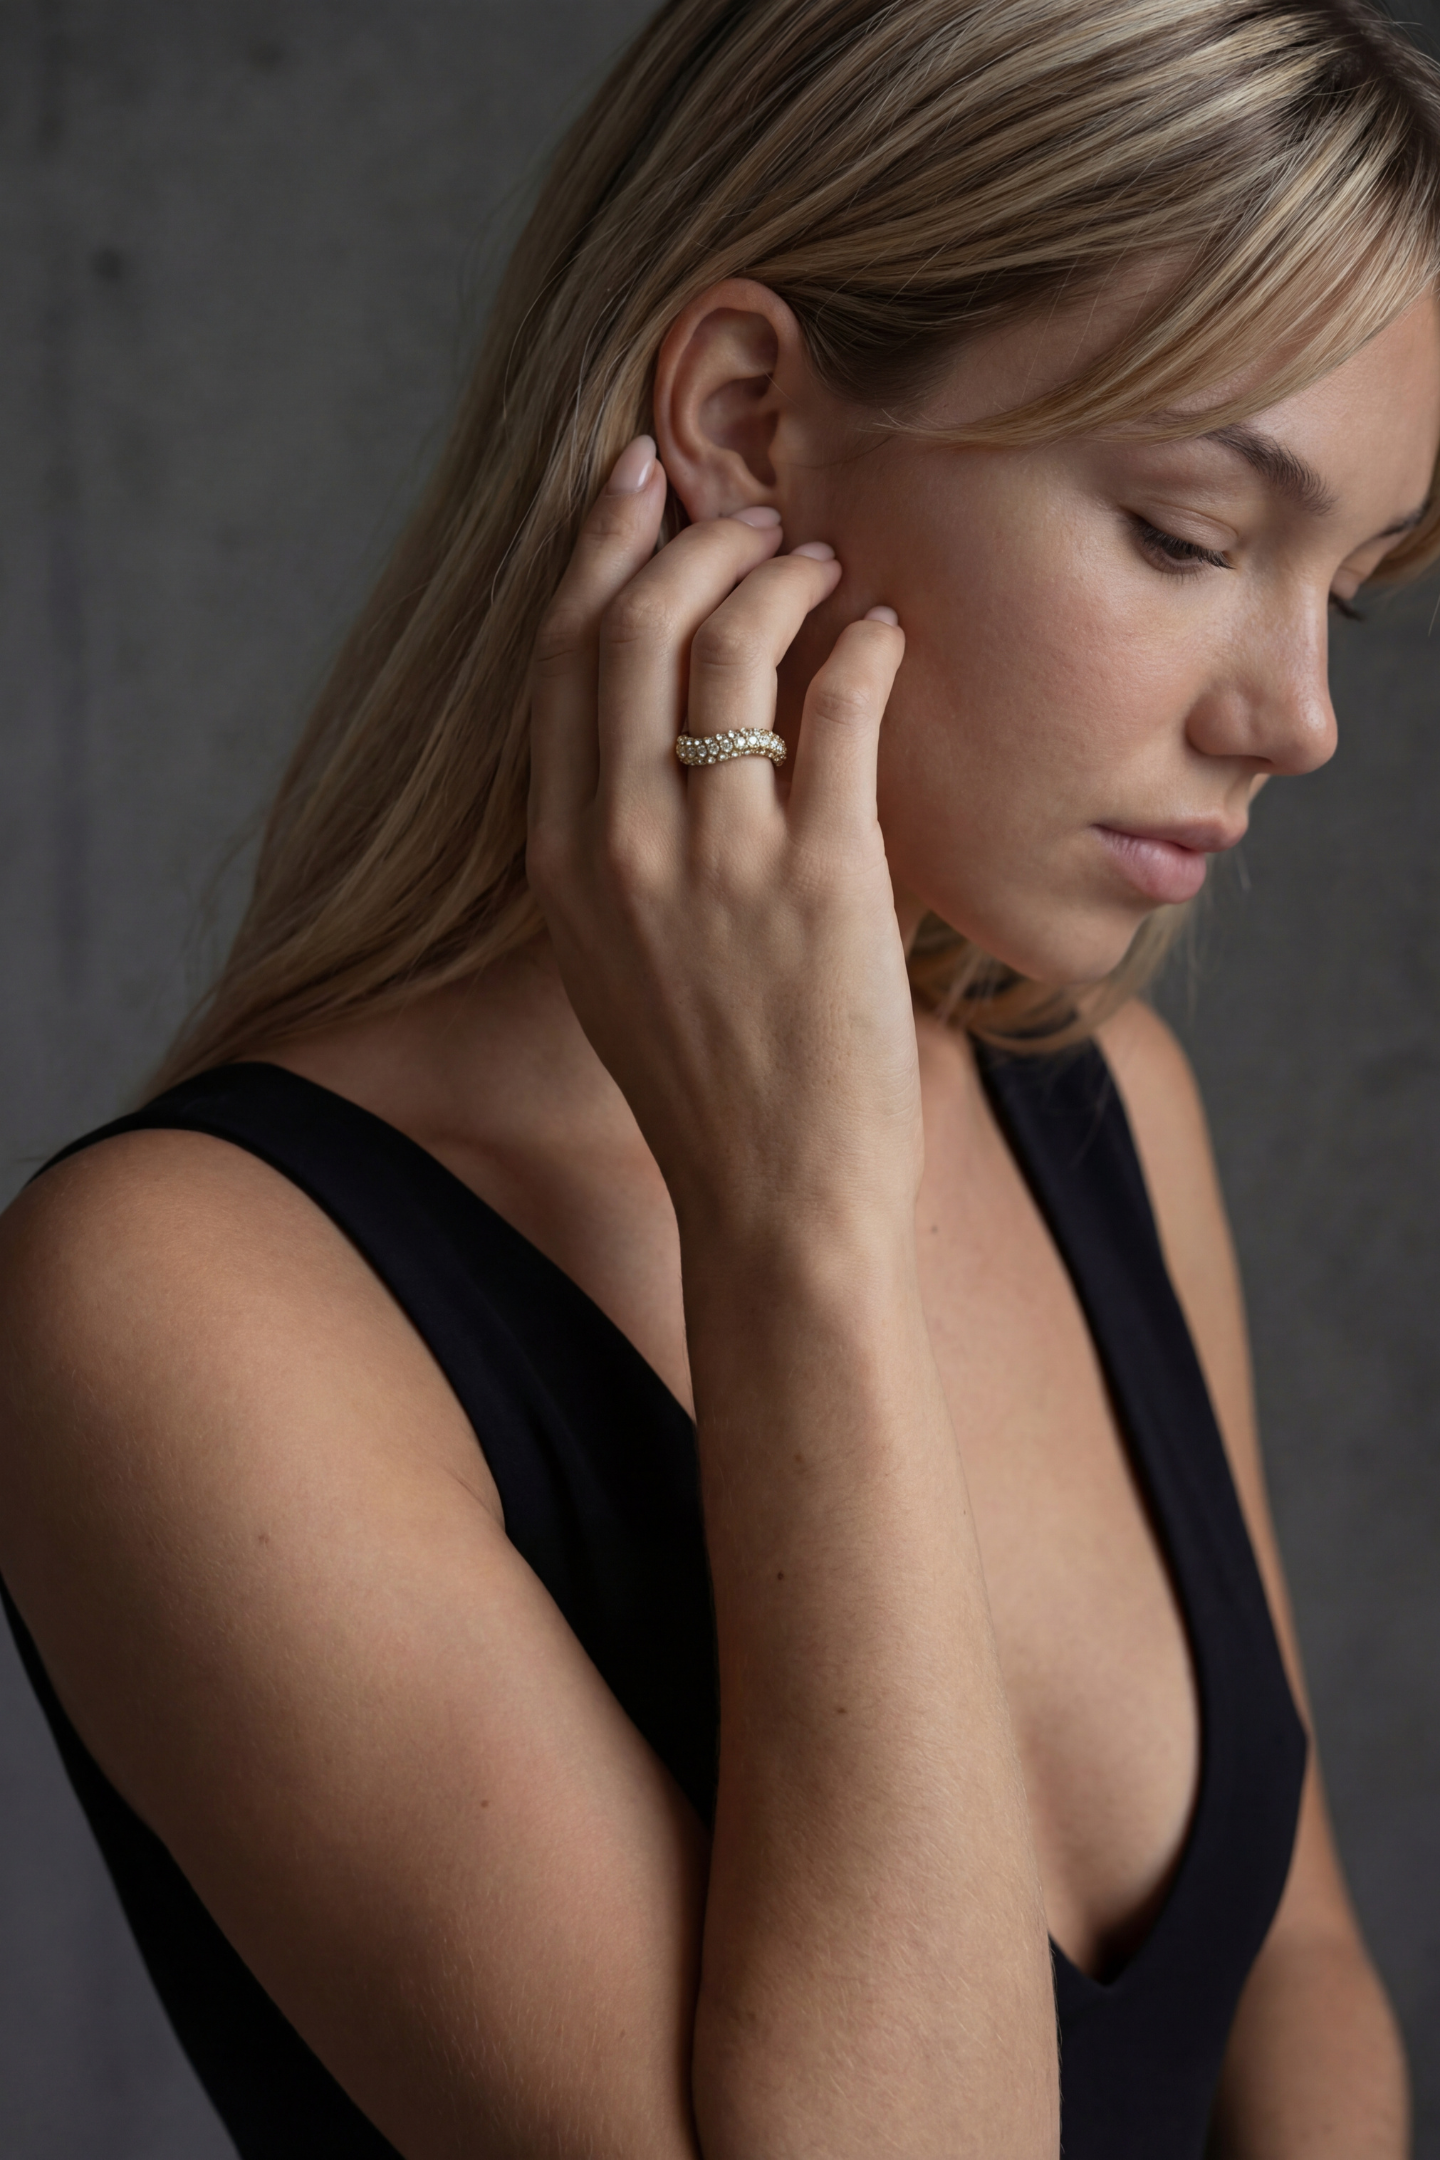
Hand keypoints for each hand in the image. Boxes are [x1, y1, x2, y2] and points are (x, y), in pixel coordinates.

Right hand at [527, 435, 918, 1250]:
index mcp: (561, 862)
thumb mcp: (614, 960)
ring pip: (729, 650)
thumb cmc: (710, 1083)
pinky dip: (860, 647)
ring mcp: (718, 862)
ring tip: (820, 562)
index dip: (598, 550)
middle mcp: (621, 847)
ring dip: (778, 576)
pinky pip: (836, 711)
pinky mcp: (822, 879)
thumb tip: (658, 726)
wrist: (775, 1199)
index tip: (635, 483)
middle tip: (752, 516)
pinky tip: (882, 630)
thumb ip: (614, 846)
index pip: (560, 661)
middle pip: (634, 630)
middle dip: (692, 540)